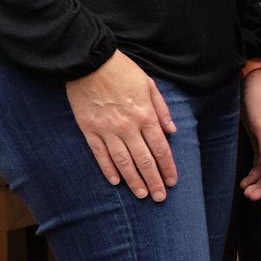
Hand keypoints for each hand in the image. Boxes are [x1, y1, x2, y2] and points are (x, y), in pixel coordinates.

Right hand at [69, 50, 178, 201]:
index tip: (172, 181)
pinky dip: (108, 169)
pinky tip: (115, 181)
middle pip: (144, 160)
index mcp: (145, 115)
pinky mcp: (89, 130)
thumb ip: (161, 109)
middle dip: (153, 180)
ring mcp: (107, 130)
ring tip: (141, 195)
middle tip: (160, 197)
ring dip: (133, 180)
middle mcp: (128, 127)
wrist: (88, 62)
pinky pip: (100, 154)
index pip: (161, 148)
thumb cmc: (122, 71)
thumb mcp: (149, 85)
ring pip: (123, 162)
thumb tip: (172, 131)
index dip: (167, 167)